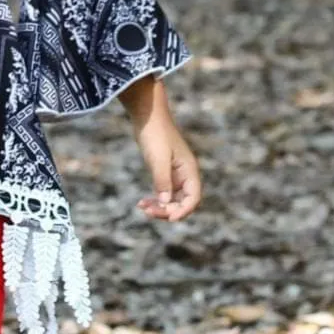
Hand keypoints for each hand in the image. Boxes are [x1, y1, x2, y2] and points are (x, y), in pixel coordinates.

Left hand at [118, 75, 201, 222]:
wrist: (147, 115)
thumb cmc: (155, 133)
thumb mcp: (158, 158)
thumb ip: (162, 180)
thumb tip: (165, 203)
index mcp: (189, 171)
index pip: (193, 198)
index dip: (183, 211)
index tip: (169, 219)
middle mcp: (184, 174)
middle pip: (182, 202)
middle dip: (167, 211)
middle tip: (148, 212)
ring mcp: (174, 174)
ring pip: (171, 200)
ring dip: (159, 207)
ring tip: (142, 208)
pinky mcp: (163, 172)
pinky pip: (162, 193)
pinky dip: (154, 200)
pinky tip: (141, 203)